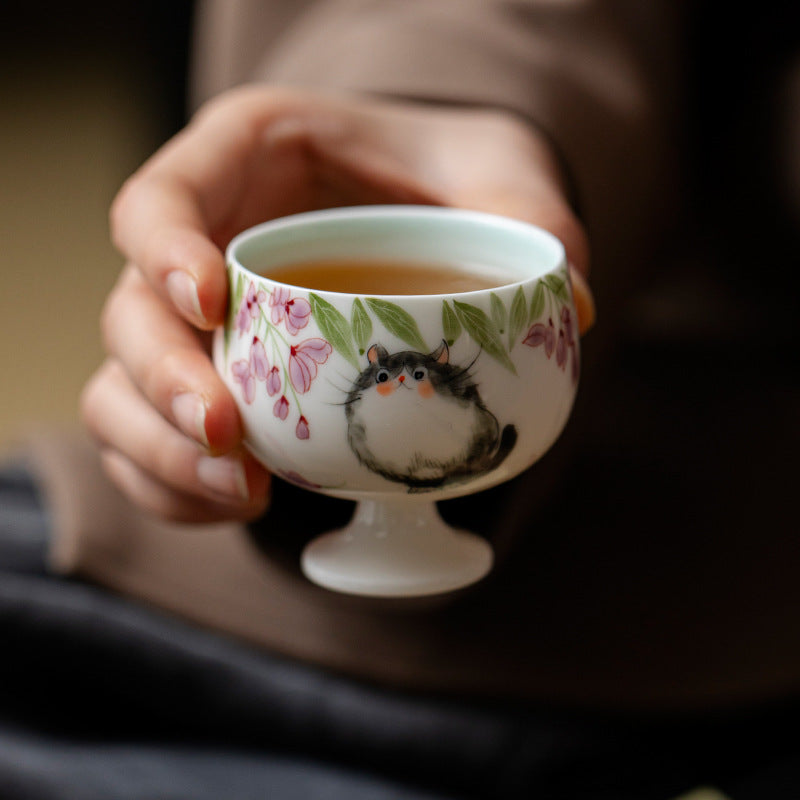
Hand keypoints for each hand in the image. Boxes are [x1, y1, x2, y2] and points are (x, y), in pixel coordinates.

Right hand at [81, 86, 593, 522]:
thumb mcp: (492, 171)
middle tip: (228, 437)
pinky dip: (176, 487)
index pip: (158, 201)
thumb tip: (570, 304)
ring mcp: (195, 328)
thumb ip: (530, 218)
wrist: (423, 213)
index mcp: (240, 168)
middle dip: (162, 383)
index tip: (211, 304)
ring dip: (163, 455)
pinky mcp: (207, 385)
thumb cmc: (439, 179)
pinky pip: (150, 443)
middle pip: (128, 314)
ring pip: (121, 391)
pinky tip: (236, 505)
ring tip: (243, 494)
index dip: (161, 252)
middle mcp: (199, 249)